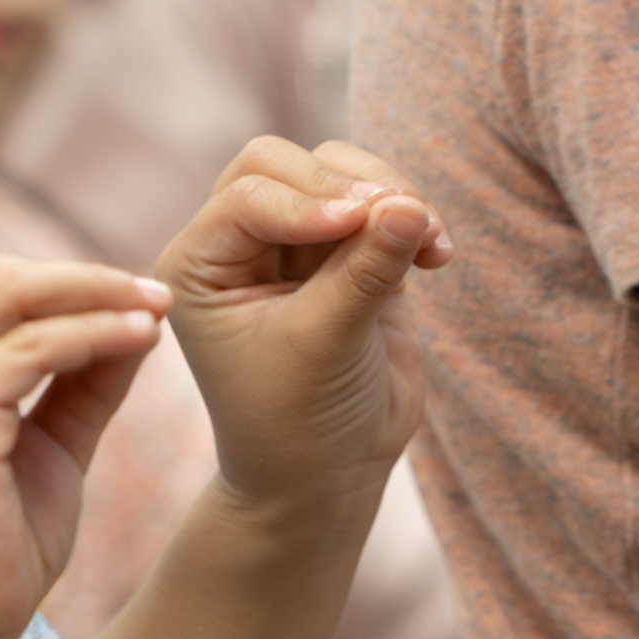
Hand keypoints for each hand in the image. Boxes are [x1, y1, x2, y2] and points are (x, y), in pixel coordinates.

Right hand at [0, 251, 170, 638]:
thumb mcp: (40, 448)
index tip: (124, 295)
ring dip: (92, 293)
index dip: (50, 280)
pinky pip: (29, 347)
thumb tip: (137, 318)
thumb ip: (78, 383)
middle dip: (76, 275)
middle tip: (152, 290)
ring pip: (6, 295)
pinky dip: (92, 333)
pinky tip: (140, 339)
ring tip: (157, 306)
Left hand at [158, 136, 450, 511]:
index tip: (363, 221)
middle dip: (351, 186)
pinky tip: (438, 257)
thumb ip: (362, 271)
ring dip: (391, 194)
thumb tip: (410, 203)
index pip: (250, 194)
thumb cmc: (300, 421)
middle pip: (287, 164)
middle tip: (406, 219)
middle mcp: (237, 243)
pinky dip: (411, 217)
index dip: (309, 200)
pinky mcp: (345, 252)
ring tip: (432, 244)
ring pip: (338, 173)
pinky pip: (379, 203)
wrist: (329, 474)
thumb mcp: (324, 346)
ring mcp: (293, 244)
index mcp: (200, 264)